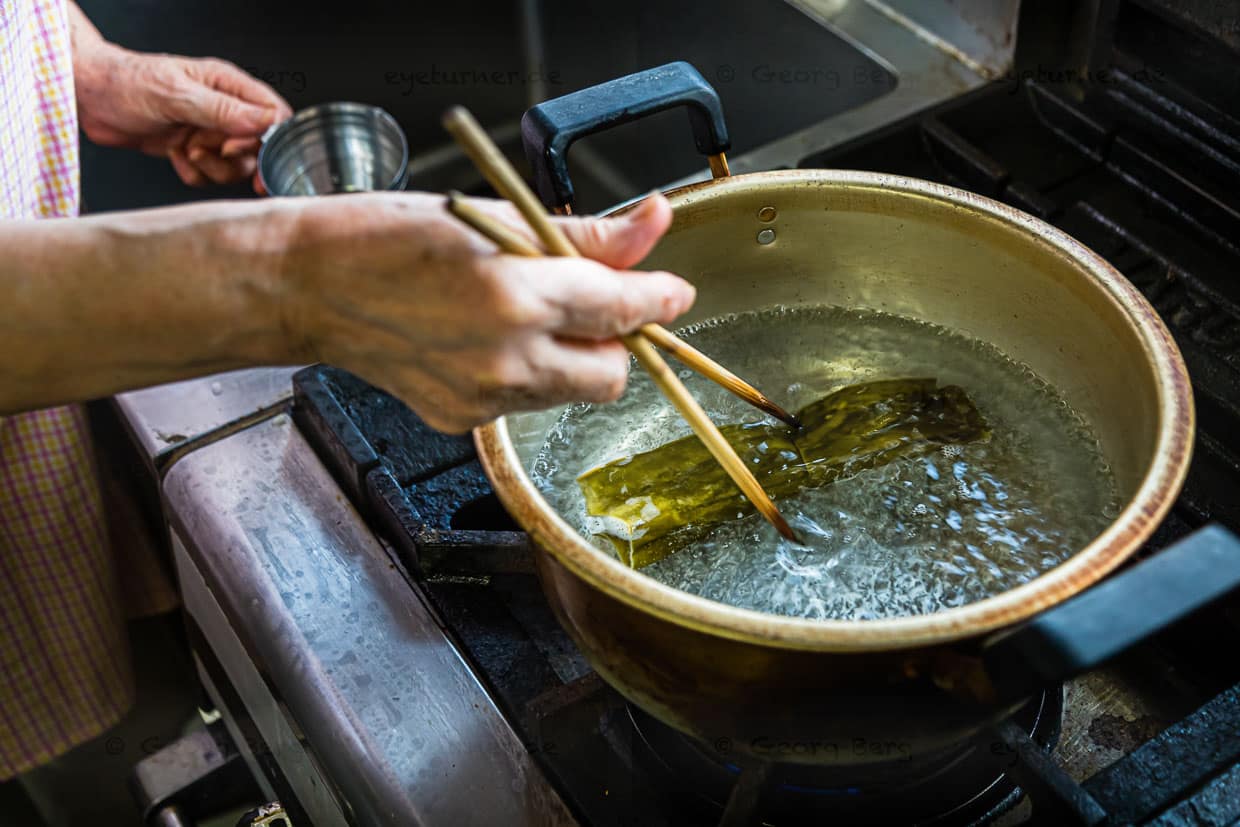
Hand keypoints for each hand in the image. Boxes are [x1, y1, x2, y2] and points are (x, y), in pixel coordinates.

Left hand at [71, 12, 289, 188]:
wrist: (90, 98)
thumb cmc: (127, 82)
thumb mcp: (176, 93)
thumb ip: (221, 109)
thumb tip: (262, 123)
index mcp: (229, 86)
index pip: (273, 115)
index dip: (269, 140)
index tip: (251, 155)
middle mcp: (224, 110)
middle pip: (257, 148)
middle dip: (235, 159)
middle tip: (208, 152)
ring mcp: (209, 132)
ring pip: (234, 167)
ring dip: (211, 168)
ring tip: (185, 149)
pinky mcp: (193, 151)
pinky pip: (209, 176)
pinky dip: (193, 173)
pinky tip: (174, 155)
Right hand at [278, 192, 693, 431]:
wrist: (306, 285)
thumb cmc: (385, 236)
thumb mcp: (493, 217)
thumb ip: (584, 235)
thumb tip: (651, 224)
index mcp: (516, 295)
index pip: (623, 309)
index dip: (658, 298)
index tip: (672, 291)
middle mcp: (505, 358)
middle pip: (612, 373)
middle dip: (615, 340)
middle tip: (589, 302)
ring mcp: (481, 397)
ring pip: (570, 392)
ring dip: (570, 355)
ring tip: (521, 312)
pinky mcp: (460, 420)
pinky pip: (524, 403)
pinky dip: (526, 373)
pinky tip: (484, 338)